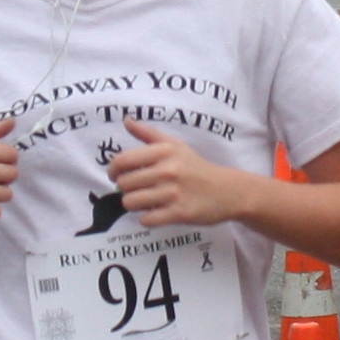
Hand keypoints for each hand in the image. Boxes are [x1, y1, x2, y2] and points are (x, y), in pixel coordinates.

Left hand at [107, 118, 249, 228]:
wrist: (226, 190)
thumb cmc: (196, 167)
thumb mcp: (175, 145)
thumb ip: (148, 133)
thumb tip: (126, 120)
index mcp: (164, 151)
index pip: (122, 161)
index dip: (112, 170)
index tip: (115, 175)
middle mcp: (167, 170)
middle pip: (124, 184)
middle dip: (125, 189)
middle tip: (135, 189)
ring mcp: (173, 193)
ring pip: (131, 203)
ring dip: (134, 204)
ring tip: (144, 201)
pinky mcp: (178, 213)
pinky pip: (146, 219)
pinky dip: (147, 218)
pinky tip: (155, 212)